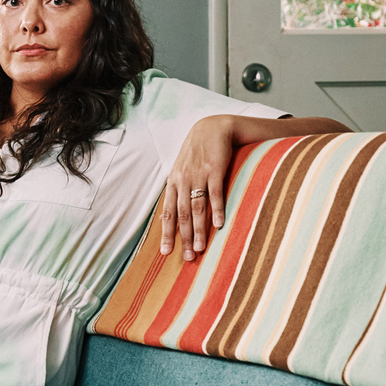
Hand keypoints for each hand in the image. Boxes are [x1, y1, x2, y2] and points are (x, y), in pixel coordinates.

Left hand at [160, 115, 233, 260]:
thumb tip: (172, 213)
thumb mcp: (182, 170)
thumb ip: (179, 190)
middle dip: (184, 238)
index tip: (166, 252)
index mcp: (174, 183)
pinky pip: (215, 194)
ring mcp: (198, 176)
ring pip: (197, 208)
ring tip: (200, 248)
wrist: (212, 128)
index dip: (167, 233)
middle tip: (187, 258)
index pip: (168, 213)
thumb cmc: (197, 153)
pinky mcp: (214, 171)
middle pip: (182, 215)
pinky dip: (217, 210)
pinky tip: (219, 225)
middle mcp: (183, 181)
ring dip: (199, 230)